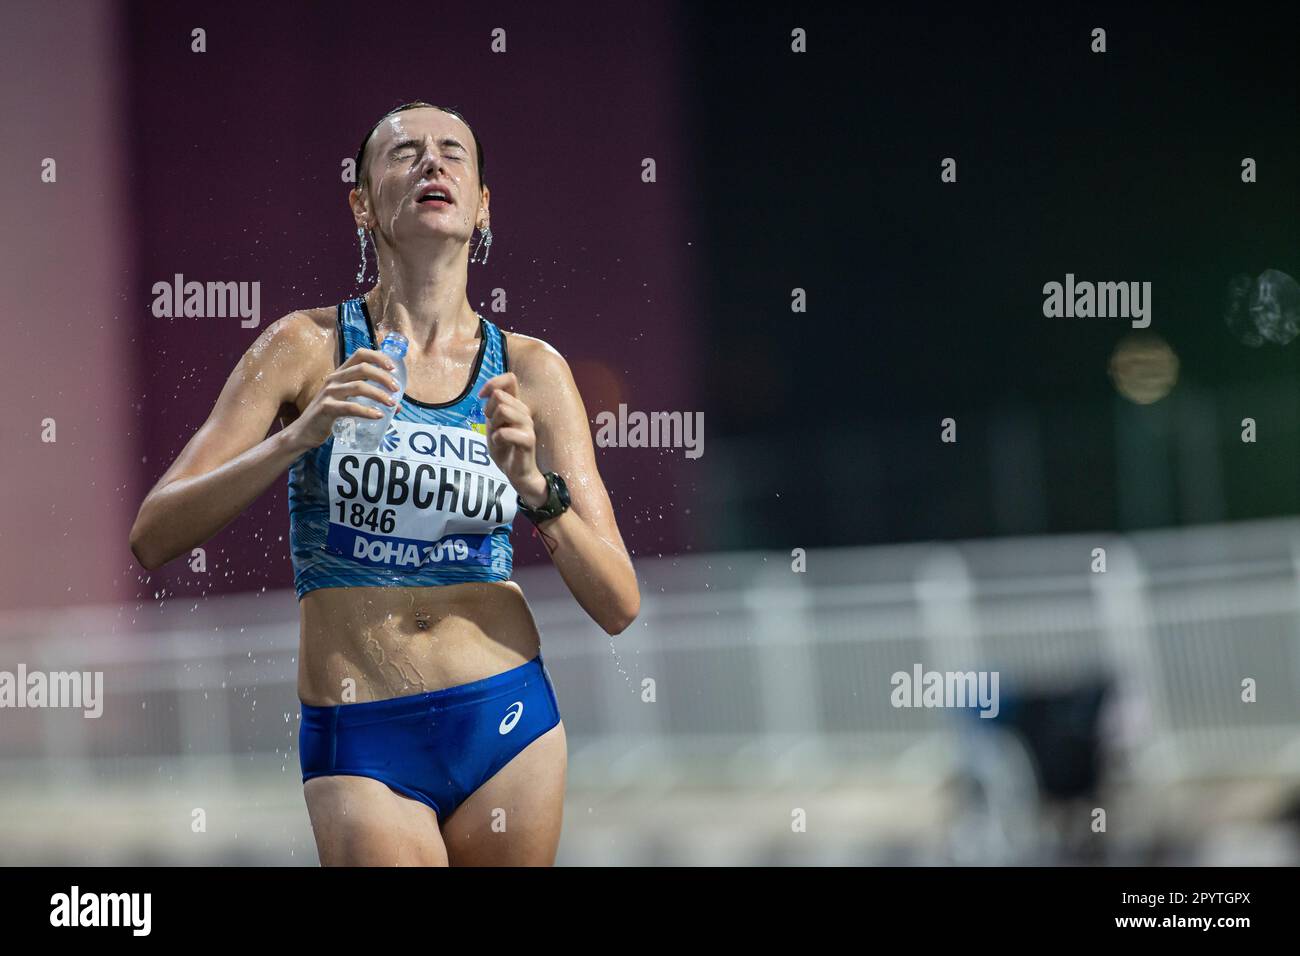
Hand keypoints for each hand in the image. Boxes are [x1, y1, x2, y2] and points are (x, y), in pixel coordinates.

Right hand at [285, 347, 400, 450]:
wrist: (304, 432)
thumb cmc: (329, 415)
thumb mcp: (347, 401)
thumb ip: (368, 399)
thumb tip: (397, 404)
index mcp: (340, 373)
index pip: (360, 354)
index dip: (378, 357)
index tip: (393, 367)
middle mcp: (334, 379)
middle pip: (363, 368)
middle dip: (383, 377)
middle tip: (396, 389)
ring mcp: (329, 393)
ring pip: (359, 387)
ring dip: (379, 394)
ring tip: (392, 404)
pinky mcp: (326, 408)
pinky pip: (350, 407)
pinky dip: (367, 411)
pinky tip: (378, 415)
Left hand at [477, 372, 546, 505]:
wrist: (518, 474)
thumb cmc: (506, 449)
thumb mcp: (494, 425)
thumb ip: (492, 408)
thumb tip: (487, 392)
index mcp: (516, 405)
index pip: (509, 379)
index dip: (492, 383)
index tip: (482, 396)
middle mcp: (524, 412)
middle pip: (499, 396)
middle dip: (489, 411)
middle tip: (493, 427)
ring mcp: (528, 425)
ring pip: (503, 410)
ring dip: (494, 425)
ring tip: (497, 437)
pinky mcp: (528, 440)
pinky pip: (506, 431)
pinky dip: (498, 438)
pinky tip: (500, 444)